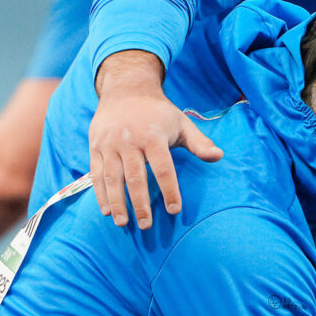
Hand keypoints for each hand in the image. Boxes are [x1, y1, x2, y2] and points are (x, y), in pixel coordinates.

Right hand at [90, 50, 222, 228]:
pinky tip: (106, 210)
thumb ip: (199, 143)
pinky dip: (99, 193)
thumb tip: (219, 156)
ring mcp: (110, 144)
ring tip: (122, 223)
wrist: (125, 89)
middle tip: (146, 226)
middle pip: (135, 177)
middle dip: (140, 204)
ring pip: (113, 178)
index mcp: (154, 136)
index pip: (163, 168)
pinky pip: (96, 173)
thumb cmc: (158, 112)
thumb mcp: (181, 123)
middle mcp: (130, 140)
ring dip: (117, 202)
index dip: (169, 190)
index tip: (174, 210)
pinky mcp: (95, 146)